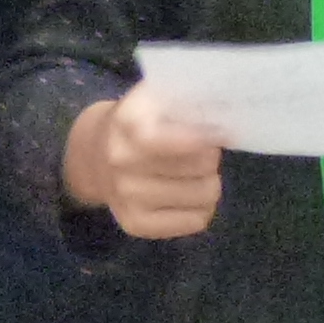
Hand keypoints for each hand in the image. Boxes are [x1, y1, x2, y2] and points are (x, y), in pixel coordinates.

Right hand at [63, 86, 224, 239]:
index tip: (222, 134)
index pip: (173, 138)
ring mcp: (126, 196)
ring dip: (209, 183)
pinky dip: (202, 209)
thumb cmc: (139, 123)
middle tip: (203, 154)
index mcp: (128, 122)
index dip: (205, 137)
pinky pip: (195, 222)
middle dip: (211, 158)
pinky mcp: (135, 224)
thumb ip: (188, 100)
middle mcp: (121, 161)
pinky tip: (190, 197)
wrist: (94, 157)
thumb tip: (228, 115)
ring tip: (198, 175)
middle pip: (201, 166)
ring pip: (204, 195)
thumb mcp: (155, 98)